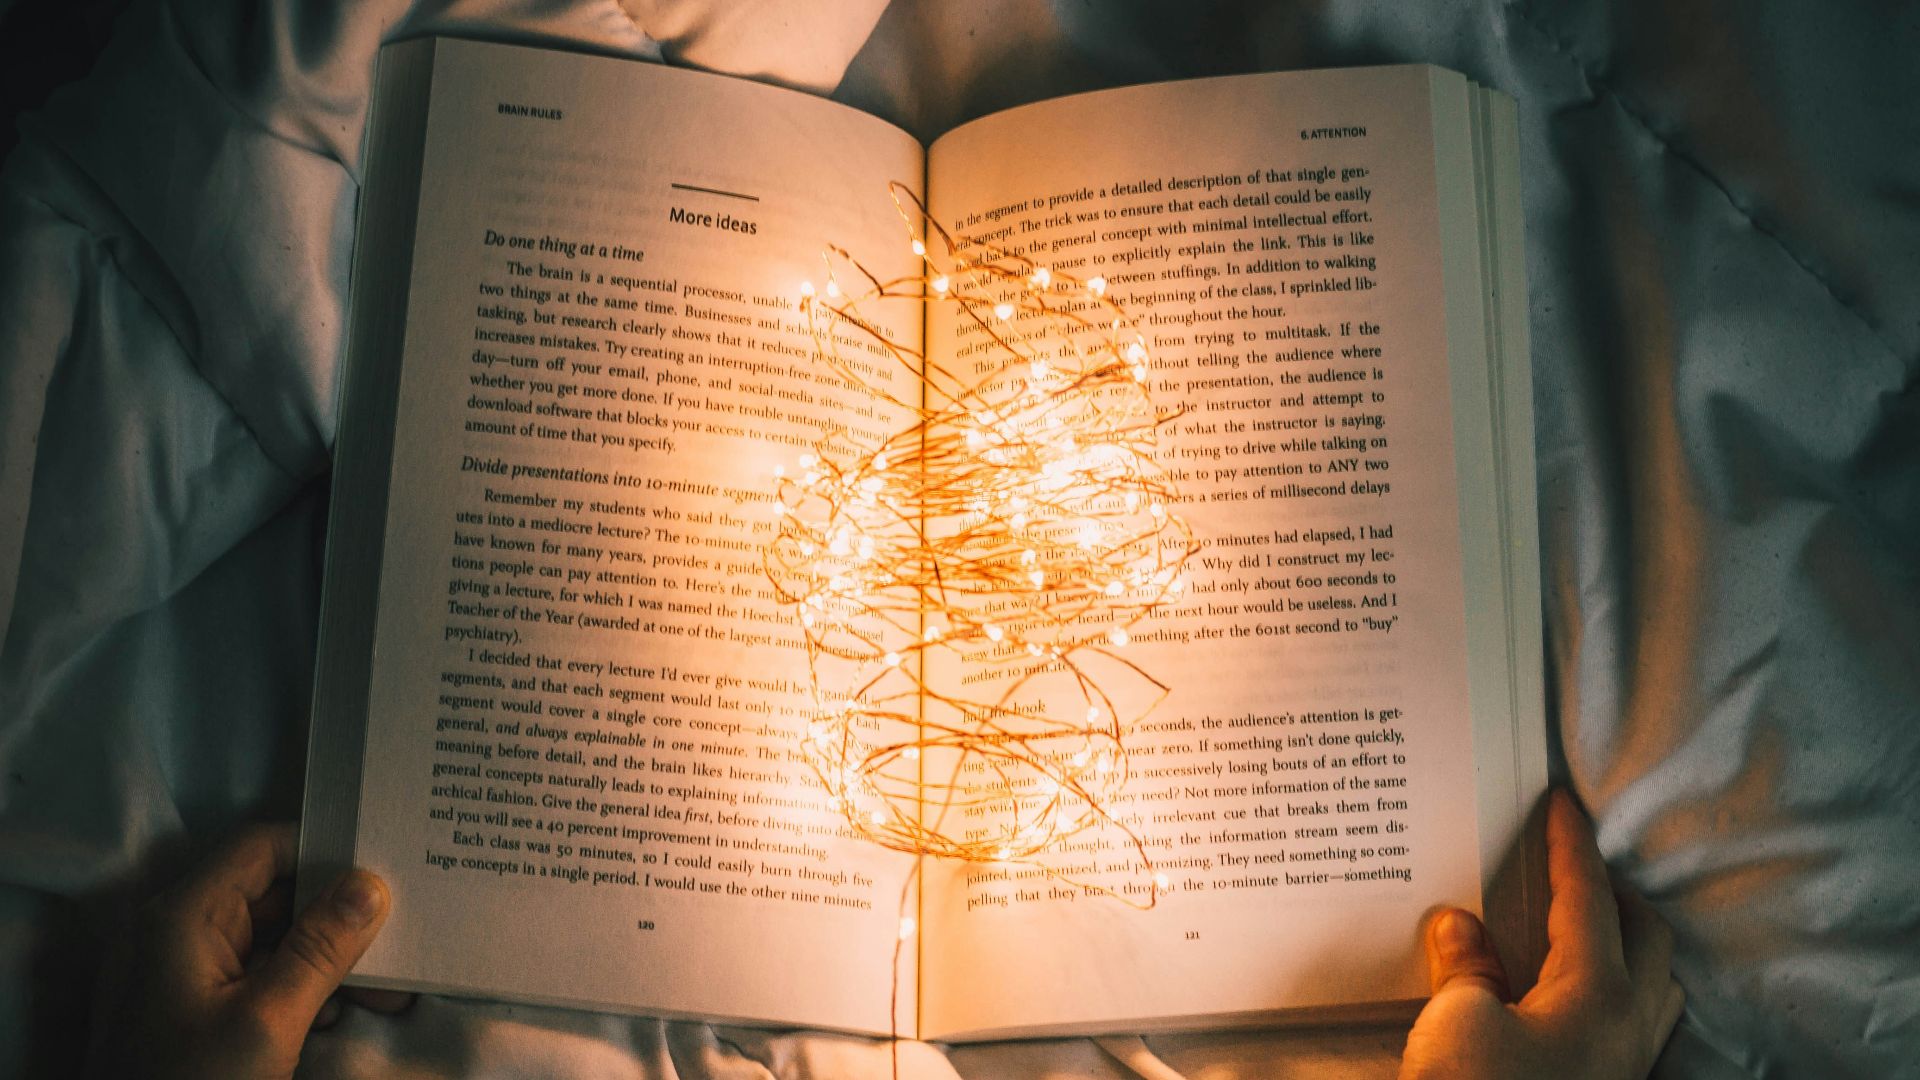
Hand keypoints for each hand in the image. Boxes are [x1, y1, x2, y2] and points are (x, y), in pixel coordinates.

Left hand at [86, 824, 407, 1079]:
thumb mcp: (268, 1021)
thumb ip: (320, 948)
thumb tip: (368, 884)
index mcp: (182, 918)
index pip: (260, 849)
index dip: (321, 849)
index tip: (383, 864)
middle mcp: (176, 936)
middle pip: (270, 895)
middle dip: (338, 914)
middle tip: (402, 931)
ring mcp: (182, 977)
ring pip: (270, 942)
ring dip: (328, 960)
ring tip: (390, 988)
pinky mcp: (192, 1015)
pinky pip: (256, 980)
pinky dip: (301, 990)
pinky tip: (343, 1013)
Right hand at [1399, 789, 1684, 1079]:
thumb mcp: (1458, 1023)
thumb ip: (1466, 967)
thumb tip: (1461, 927)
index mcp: (1600, 992)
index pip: (1591, 898)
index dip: (1572, 847)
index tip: (1565, 805)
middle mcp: (1628, 1027)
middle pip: (1646, 939)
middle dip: (1615, 894)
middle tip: (1575, 866)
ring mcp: (1623, 1068)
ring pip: (1650, 987)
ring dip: (1624, 947)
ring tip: (1581, 928)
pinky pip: (1627, 1025)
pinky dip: (1608, 992)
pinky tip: (1567, 1001)